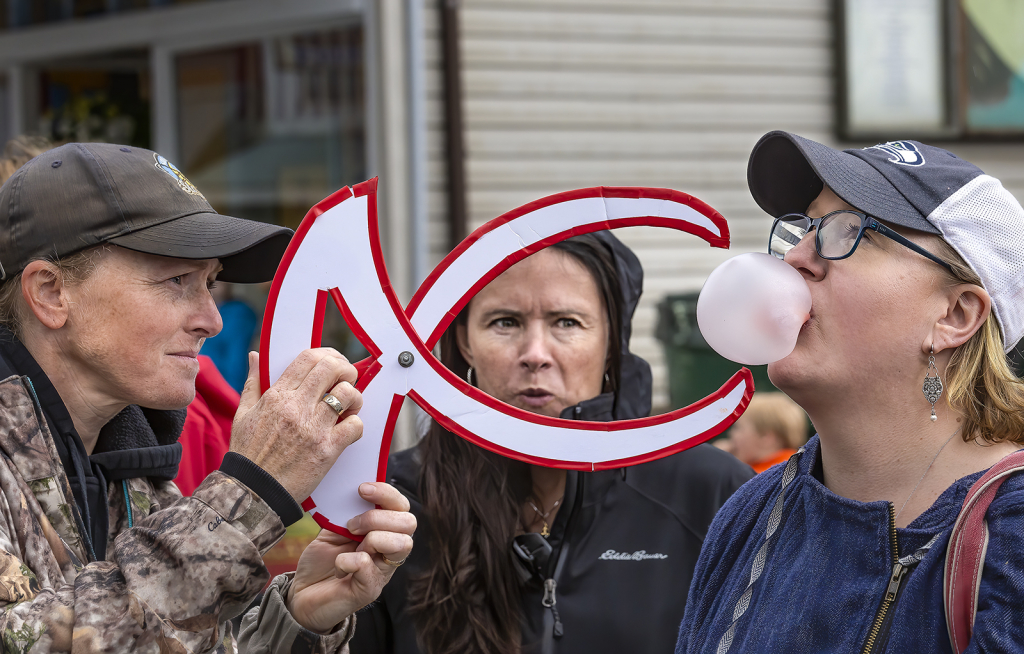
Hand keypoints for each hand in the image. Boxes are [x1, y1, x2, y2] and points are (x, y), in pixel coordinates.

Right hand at [230, 349, 363, 502]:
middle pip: (331, 369)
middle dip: (345, 370)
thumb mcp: (243, 414)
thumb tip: (255, 356)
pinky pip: (355, 426)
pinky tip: (347, 430)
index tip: (335, 363)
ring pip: (347, 394)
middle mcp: (296, 408)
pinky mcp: (327, 450)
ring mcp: (313, 428)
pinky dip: (356, 425)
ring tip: (349, 406)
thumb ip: (253, 382)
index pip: (308, 358)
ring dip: (354, 397)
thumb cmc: (248, 454)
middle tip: (347, 380)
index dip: (328, 355)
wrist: (252, 491)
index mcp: (276, 396)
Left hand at [286, 482, 415, 632]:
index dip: (387, 494)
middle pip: (409, 523)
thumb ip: (347, 511)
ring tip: (350, 542)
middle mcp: (389, 550)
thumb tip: (355, 487)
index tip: (362, 489)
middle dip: (378, 516)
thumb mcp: (333, 528)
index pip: (402, 507)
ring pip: (402, 545)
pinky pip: (370, 568)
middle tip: (352, 524)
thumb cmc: (321, 561)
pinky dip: (350, 561)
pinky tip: (339, 565)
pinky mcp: (369, 590)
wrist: (303, 594)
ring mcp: (382, 571)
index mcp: (383, 531)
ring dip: (373, 537)